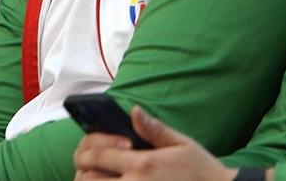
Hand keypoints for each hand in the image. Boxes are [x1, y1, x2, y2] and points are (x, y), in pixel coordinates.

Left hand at [72, 106, 238, 180]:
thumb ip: (153, 129)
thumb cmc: (201, 171)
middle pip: (88, 178)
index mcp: (143, 164)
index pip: (98, 155)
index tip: (94, 148)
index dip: (89, 149)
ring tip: (99, 176)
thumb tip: (133, 112)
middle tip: (89, 164)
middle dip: (83, 169)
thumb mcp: (181, 144)